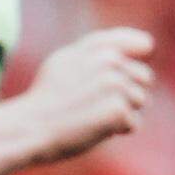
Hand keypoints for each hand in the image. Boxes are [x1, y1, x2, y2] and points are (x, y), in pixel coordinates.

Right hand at [9, 27, 156, 167]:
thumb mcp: (64, 62)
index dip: (142, 57)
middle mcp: (108, 60)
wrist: (29, 127)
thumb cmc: (46, 100)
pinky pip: (134, 123)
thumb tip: (145, 45)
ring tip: (92, 116)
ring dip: (123, 114)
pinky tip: (94, 129)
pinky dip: (117, 131)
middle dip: (129, 94)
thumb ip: (96, 50)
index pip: (143, 43)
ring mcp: (114, 84)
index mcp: (96, 47)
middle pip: (144, 78)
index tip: (133, 71)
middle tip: (98, 105)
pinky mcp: (117, 109)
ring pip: (141, 101)